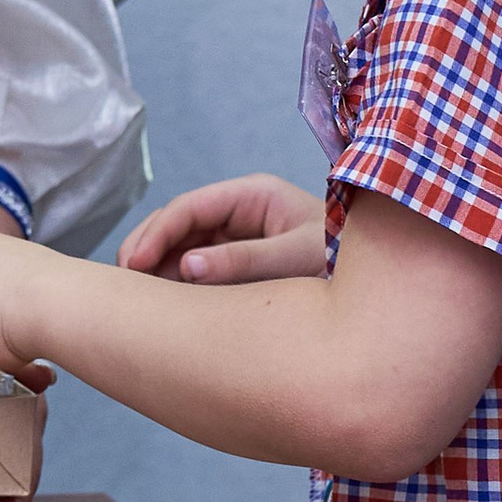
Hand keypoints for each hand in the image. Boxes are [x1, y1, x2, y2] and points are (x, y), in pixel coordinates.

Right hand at [118, 172, 327, 286]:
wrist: (377, 288)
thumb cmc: (344, 261)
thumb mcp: (297, 258)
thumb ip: (244, 262)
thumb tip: (187, 268)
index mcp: (253, 196)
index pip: (190, 208)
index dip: (156, 234)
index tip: (134, 265)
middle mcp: (240, 213)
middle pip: (178, 226)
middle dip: (147, 250)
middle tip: (124, 283)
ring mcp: (237, 238)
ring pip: (181, 249)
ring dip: (156, 270)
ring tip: (136, 298)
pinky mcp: (238, 265)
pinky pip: (196, 271)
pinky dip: (175, 286)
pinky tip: (160, 306)